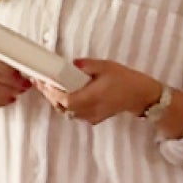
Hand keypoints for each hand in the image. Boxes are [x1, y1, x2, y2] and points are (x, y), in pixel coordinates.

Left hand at [38, 57, 159, 124]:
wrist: (141, 95)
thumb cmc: (125, 80)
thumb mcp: (106, 67)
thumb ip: (87, 65)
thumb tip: (71, 63)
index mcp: (90, 98)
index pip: (64, 100)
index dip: (51, 92)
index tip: (42, 81)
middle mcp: (87, 111)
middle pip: (61, 107)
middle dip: (50, 95)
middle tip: (41, 83)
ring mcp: (90, 117)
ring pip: (66, 112)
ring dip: (57, 101)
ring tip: (50, 88)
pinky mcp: (93, 119)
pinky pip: (75, 114)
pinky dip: (67, 106)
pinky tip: (64, 95)